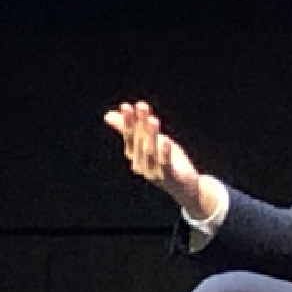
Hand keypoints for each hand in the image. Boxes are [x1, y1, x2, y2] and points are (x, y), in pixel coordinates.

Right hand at [104, 101, 214, 217]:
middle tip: (141, 105)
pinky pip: (165, 164)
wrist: (184, 187)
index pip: (129, 136)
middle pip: (139, 141)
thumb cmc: (163, 161)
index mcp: (135, 155)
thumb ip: (128, 129)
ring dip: (151, 135)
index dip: (128, 121)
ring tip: (152, 119)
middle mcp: (141, 164)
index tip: (126, 106)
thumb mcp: (147, 141)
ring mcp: (154, 171)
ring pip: (151, 151)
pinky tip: (166, 140)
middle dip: (140, 123)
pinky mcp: (169, 176)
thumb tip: (108, 115)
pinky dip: (164, 153)